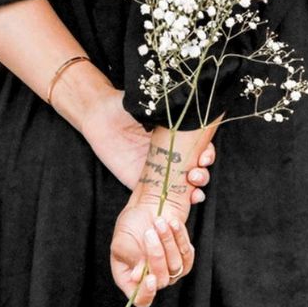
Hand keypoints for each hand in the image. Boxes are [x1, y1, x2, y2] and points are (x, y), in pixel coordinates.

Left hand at [81, 91, 215, 201]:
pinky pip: (162, 196)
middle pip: (196, 169)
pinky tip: (187, 201)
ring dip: (195, 189)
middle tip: (196, 173)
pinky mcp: (142, 183)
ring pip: (184, 185)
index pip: (200, 148)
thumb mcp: (153, 105)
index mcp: (177, 137)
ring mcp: (158, 170)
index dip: (207, 153)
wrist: (100, 117)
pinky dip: (177, 201)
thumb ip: (170, 112)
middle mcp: (171, 154)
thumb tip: (188, 113)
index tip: (204, 156)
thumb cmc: (126, 107)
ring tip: (194, 190)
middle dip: (202, 174)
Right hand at [110, 199, 195, 306]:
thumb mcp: (122, 241)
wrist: (148, 208)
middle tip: (148, 233)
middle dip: (156, 254)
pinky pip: (186, 253)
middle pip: (160, 280)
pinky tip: (171, 222)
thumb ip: (130, 259)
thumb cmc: (131, 225)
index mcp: (129, 279)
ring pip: (175, 265)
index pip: (141, 299)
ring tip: (158, 221)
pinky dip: (178, 236)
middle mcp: (150, 279)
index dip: (147, 293)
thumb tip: (138, 276)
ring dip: (166, 240)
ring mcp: (169, 270)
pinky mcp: (184, 258)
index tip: (149, 278)